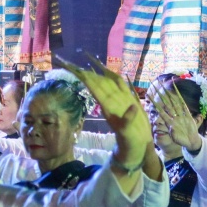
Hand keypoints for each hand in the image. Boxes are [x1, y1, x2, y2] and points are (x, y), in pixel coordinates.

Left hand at [56, 58, 149, 176]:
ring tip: (86, 62)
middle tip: (70, 63)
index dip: (85, 79)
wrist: (136, 144)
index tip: (73, 71)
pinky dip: (114, 77)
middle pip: (96, 83)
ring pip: (106, 82)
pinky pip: (119, 85)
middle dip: (84, 73)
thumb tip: (131, 108)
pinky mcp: (127, 100)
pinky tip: (110, 71)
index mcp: (109, 106)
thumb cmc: (130, 140)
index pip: (94, 89)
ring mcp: (118, 100)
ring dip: (97, 73)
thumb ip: (128, 121)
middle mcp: (111, 101)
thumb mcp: (127, 132)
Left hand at [146, 82, 202, 152]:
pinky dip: (180, 98)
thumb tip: (167, 126)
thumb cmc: (180, 139)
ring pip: (173, 102)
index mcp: (168, 121)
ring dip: (169, 94)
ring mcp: (180, 115)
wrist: (191, 141)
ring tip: (164, 85)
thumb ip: (170, 130)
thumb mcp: (173, 135)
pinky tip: (177, 91)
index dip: (155, 104)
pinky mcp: (187, 115)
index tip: (149, 97)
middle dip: (160, 95)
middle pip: (166, 104)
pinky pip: (183, 105)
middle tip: (154, 85)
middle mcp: (173, 116)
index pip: (160, 110)